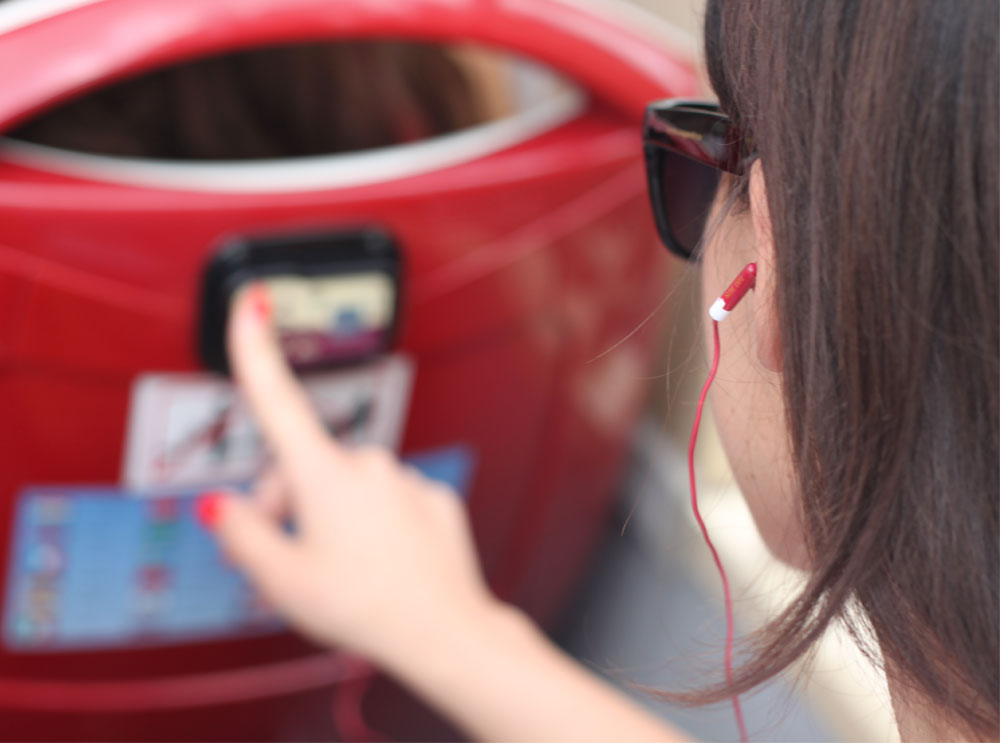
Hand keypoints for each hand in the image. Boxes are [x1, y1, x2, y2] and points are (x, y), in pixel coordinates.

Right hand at [200, 285, 495, 664]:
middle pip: (304, 469)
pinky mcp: (433, 499)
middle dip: (286, 504)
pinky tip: (381, 565)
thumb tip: (223, 507)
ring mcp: (404, 480)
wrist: (444, 632)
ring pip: (348, 489)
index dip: (256, 347)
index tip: (253, 300)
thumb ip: (241, 535)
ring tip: (340, 573)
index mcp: (323, 474)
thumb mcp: (280, 581)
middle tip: (287, 562)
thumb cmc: (363, 607)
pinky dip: (374, 526)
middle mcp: (368, 464)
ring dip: (331, 518)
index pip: (277, 399)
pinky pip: (388, 503)